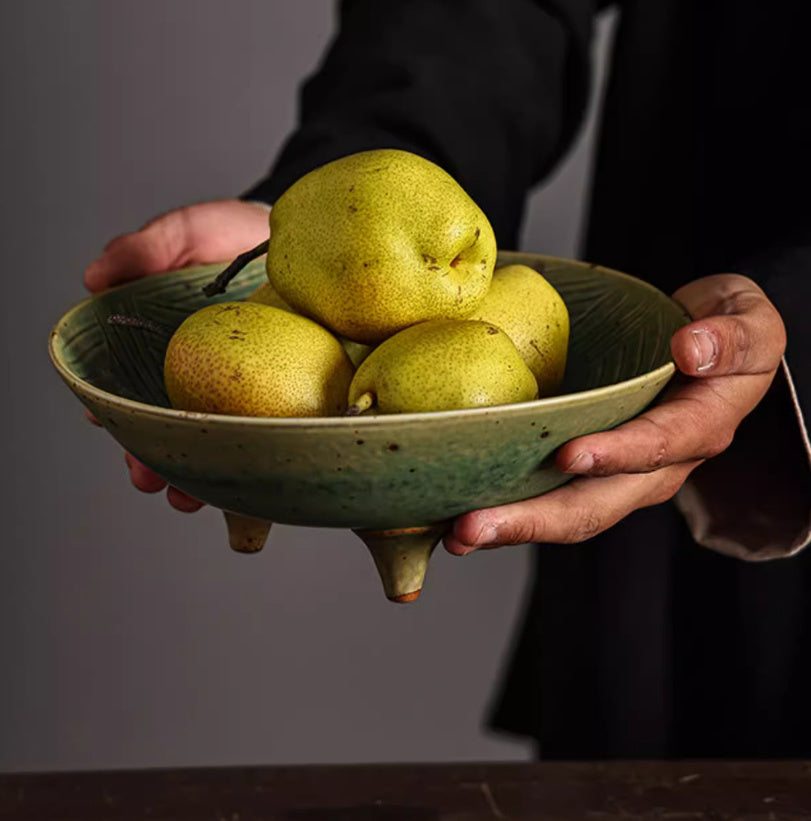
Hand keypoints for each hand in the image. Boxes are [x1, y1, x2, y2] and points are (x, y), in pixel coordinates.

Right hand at [84, 199, 270, 511]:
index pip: (129, 386)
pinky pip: (266, 436)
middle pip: (167, 425)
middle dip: (153, 458)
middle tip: (150, 479)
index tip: (106, 425)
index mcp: (167, 346)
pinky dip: (258, 464)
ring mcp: (241, 390)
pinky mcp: (284, 395)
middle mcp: (199, 375)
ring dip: (198, 475)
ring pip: (214, 442)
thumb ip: (143, 250)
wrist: (300, 241)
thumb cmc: (234, 235)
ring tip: (189, 498)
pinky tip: (253, 490)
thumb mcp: (186, 234)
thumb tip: (94, 277)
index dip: (115, 409)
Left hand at [443, 273, 786, 553]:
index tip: (569, 455)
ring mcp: (618, 476)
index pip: (659, 447)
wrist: (704, 349)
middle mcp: (656, 467)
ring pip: (566, 513)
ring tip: (456, 534)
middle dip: (534, 520)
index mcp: (699, 428)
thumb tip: (691, 349)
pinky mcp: (590, 472)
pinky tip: (459, 510)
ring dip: (510, 526)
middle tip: (473, 528)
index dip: (617, 454)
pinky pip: (551, 497)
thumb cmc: (724, 331)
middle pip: (595, 506)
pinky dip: (507, 506)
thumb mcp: (747, 319)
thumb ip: (732, 336)